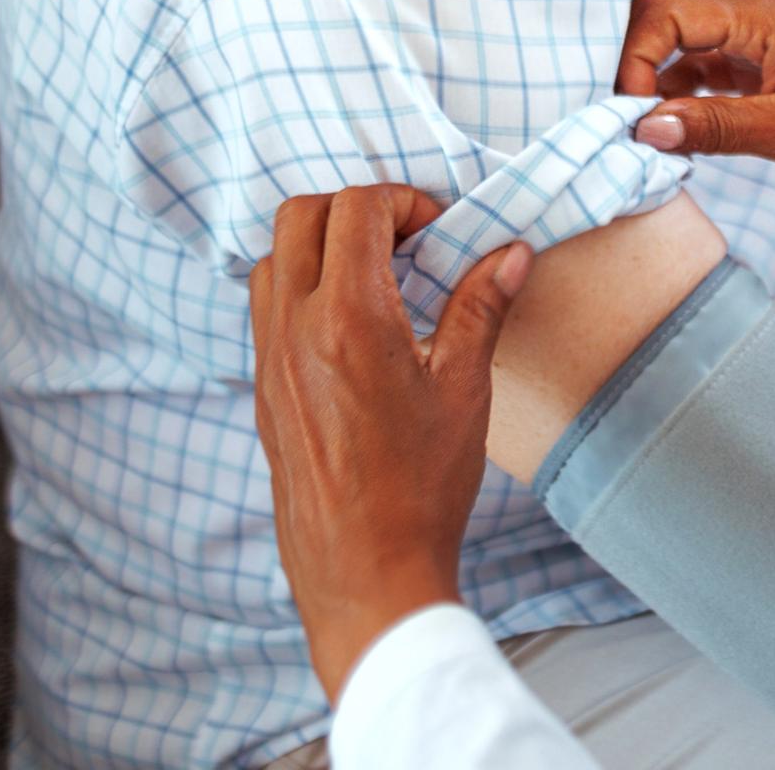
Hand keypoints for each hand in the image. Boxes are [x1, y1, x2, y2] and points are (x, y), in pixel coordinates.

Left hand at [248, 185, 532, 702]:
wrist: (366, 574)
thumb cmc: (420, 488)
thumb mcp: (466, 389)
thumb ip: (481, 308)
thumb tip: (511, 254)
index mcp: (349, 319)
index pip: (357, 208)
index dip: (403, 201)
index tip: (436, 230)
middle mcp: (295, 331)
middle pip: (301, 216)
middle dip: (355, 208)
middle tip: (404, 239)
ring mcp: (270, 363)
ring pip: (272, 258)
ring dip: (320, 245)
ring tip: (375, 276)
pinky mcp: (263, 393)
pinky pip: (265, 308)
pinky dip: (301, 287)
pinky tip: (351, 323)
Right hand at [618, 0, 774, 186]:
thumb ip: (716, 128)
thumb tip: (644, 129)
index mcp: (759, 14)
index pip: (661, 12)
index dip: (632, 61)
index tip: (632, 118)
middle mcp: (756, 12)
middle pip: (665, 20)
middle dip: (636, 67)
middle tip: (625, 124)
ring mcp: (764, 34)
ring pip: (686, 44)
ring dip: (661, 84)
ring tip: (650, 137)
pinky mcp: (774, 59)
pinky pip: (713, 64)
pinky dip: (691, 94)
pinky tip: (685, 132)